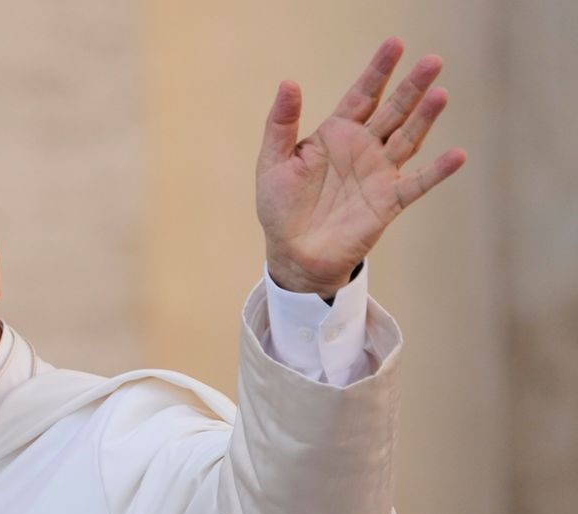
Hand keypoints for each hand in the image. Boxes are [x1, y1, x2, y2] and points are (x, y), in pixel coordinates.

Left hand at [257, 37, 465, 298]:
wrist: (292, 253)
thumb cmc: (280, 207)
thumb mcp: (273, 161)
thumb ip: (281, 123)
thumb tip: (289, 81)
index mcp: (335, 135)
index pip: (362, 95)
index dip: (378, 71)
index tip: (395, 44)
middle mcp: (362, 149)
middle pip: (393, 111)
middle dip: (411, 86)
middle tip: (432, 60)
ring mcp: (378, 174)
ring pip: (408, 139)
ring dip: (425, 118)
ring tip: (440, 93)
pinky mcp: (387, 203)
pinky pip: (417, 184)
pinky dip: (437, 171)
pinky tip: (457, 154)